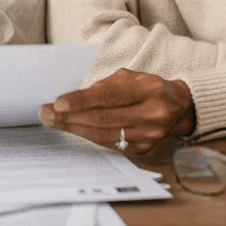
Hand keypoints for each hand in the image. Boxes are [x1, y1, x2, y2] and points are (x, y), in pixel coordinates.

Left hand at [38, 68, 194, 154]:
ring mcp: (149, 135)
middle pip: (104, 118)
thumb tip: (78, 98)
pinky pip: (110, 143)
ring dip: (75, 128)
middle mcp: (152, 114)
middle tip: (47, 113)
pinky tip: (73, 129)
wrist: (179, 108)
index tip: (58, 102)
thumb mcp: (132, 77)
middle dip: (71, 117)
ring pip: (104, 134)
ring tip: (54, 121)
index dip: (82, 100)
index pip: (110, 96)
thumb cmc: (149, 88)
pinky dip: (89, 136)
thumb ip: (107, 85)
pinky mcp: (143, 149)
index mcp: (150, 90)